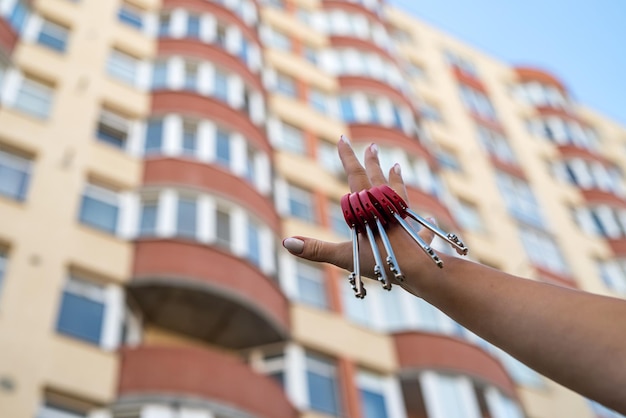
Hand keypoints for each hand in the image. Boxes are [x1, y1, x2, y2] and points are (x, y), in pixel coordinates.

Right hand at [282, 137, 441, 296]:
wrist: (420, 271)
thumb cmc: (382, 263)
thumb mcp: (344, 257)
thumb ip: (316, 250)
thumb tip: (286, 243)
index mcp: (369, 208)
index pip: (355, 176)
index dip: (347, 157)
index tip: (343, 138)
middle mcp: (388, 207)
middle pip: (378, 179)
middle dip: (372, 162)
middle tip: (372, 145)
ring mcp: (406, 219)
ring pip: (400, 195)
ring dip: (396, 180)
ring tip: (397, 166)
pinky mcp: (419, 234)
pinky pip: (421, 226)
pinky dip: (424, 224)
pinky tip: (430, 221)